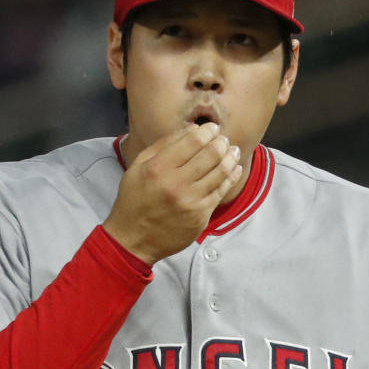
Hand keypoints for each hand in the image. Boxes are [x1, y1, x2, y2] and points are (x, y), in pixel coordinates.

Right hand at [103, 123, 242, 264]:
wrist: (133, 239)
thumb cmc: (134, 200)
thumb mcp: (138, 166)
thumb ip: (163, 145)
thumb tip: (191, 129)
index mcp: (158, 168)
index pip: (192, 141)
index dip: (208, 131)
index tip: (213, 128)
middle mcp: (176, 183)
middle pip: (211, 154)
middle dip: (222, 142)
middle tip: (224, 139)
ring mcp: (191, 201)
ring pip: (220, 172)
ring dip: (230, 157)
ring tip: (233, 151)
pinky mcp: (201, 215)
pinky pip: (221, 191)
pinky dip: (231, 177)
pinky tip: (234, 168)